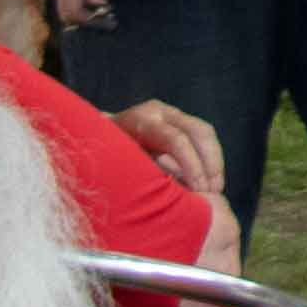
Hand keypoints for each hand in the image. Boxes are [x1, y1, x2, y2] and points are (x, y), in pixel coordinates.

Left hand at [110, 99, 224, 202]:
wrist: (90, 141)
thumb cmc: (103, 163)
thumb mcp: (122, 171)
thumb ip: (149, 177)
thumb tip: (179, 195)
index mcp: (140, 121)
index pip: (176, 139)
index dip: (192, 166)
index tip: (200, 191)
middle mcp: (156, 111)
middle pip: (198, 130)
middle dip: (210, 162)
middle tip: (214, 191)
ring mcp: (168, 112)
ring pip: (204, 132)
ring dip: (214, 161)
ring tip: (216, 188)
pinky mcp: (177, 120)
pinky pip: (202, 136)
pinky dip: (209, 158)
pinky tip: (210, 179)